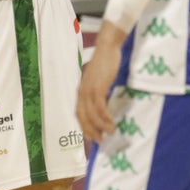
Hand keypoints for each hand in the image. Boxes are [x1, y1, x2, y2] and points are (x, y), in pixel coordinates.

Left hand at [76, 23, 124, 142]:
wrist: (106, 48)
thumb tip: (103, 104)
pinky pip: (100, 108)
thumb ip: (98, 91)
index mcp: (80, 91)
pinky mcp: (98, 88)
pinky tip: (112, 122)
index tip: (91, 137)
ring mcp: (88, 90)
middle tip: (100, 141)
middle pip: (83, 117)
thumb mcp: (98, 80)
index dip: (84, 127)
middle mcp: (81, 92)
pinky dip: (105, 117)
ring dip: (100, 126)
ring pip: (92, 115)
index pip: (78, 113)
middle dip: (91, 131)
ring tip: (110, 133)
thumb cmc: (104, 63)